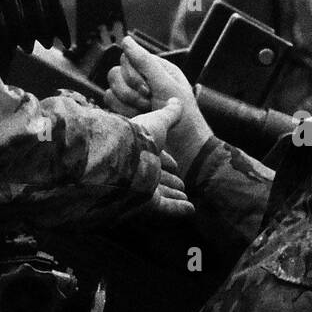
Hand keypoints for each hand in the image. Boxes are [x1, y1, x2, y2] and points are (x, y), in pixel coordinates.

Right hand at [106, 36, 211, 170]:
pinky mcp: (127, 112)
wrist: (186, 149)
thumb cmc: (185, 117)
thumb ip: (145, 63)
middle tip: (148, 103)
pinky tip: (138, 120)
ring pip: (111, 90)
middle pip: (116, 74)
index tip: (147, 89)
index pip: (128, 59)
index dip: (133, 74)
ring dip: (127, 105)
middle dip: (130, 92)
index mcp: (157, 69)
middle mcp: (144, 80)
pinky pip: (111, 105)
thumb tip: (126, 40)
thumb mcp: (166, 86)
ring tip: (145, 114)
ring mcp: (134, 96)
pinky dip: (123, 113)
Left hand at [123, 100, 193, 218]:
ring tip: (187, 196)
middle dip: (169, 180)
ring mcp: (140, 187)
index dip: (166, 160)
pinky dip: (178, 209)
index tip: (176, 164)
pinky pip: (164, 208)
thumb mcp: (158, 121)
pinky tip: (191, 210)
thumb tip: (177, 101)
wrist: (120, 156)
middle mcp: (138, 169)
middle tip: (182, 184)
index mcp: (138, 149)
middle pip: (156, 176)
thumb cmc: (137, 136)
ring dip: (174, 195)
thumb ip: (169, 114)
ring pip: (161, 193)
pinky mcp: (145, 202)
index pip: (155, 156)